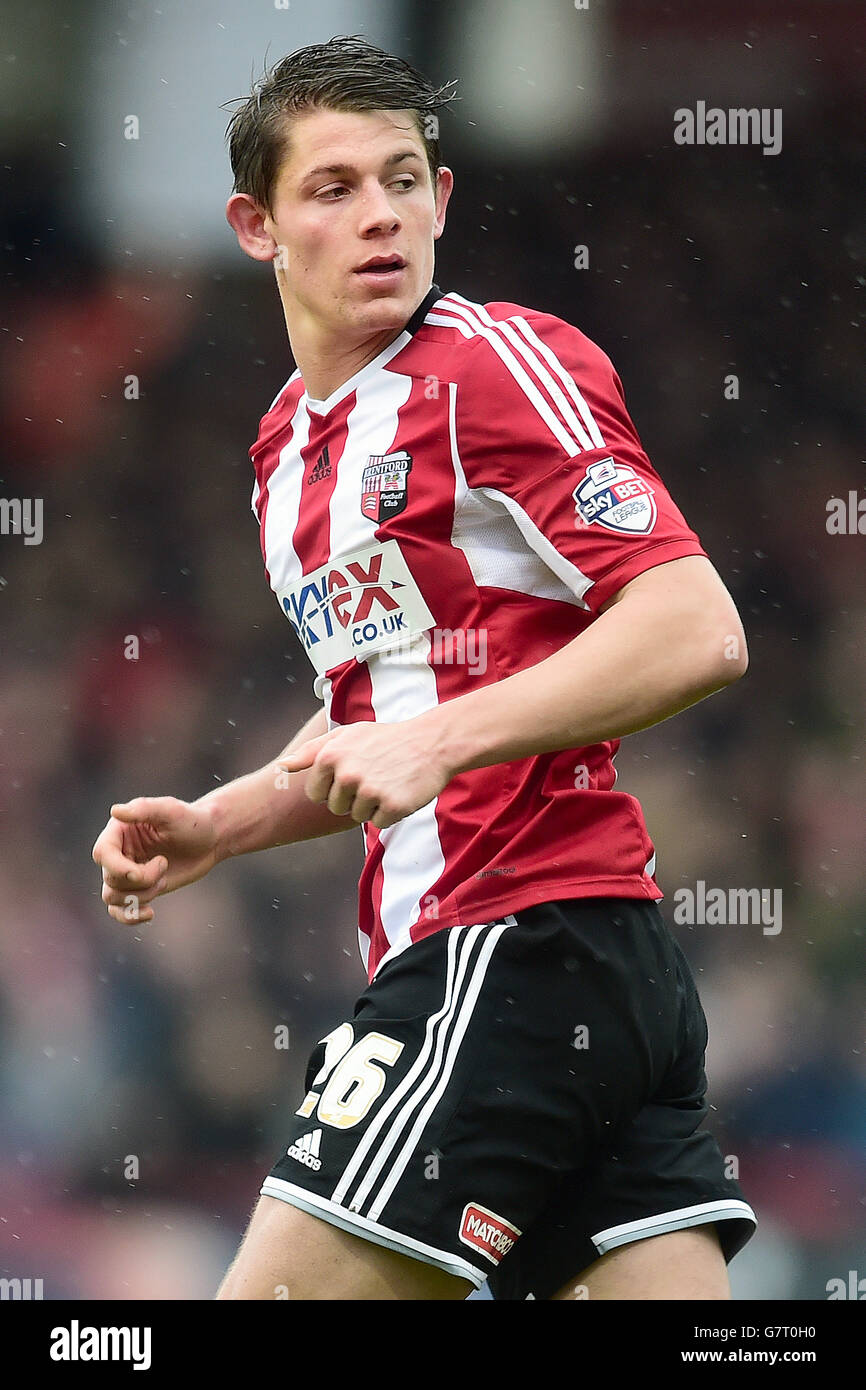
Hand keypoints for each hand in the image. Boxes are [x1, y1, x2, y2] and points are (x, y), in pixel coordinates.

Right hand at [92, 797, 219, 923]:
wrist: (210, 839)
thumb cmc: (191, 820)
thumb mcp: (171, 811)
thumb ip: (144, 809)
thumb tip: (116, 811)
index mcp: (120, 830)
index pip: (102, 854)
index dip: (117, 868)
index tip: (138, 872)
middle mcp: (118, 852)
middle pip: (111, 878)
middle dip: (140, 879)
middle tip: (164, 863)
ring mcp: (126, 872)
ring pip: (113, 897)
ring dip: (141, 894)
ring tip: (163, 879)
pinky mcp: (138, 888)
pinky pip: (119, 910)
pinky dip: (129, 917)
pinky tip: (150, 914)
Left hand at [279, 719, 451, 829]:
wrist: (431, 742)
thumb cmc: (384, 739)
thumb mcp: (344, 736)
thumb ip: (310, 752)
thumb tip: (281, 767)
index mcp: (330, 756)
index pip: (315, 794)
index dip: (333, 787)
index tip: (352, 772)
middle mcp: (346, 774)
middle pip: (335, 807)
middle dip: (352, 797)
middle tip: (374, 776)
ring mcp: (369, 791)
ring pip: (356, 816)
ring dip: (371, 805)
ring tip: (387, 781)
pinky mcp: (391, 806)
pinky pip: (378, 823)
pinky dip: (389, 812)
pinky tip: (399, 790)